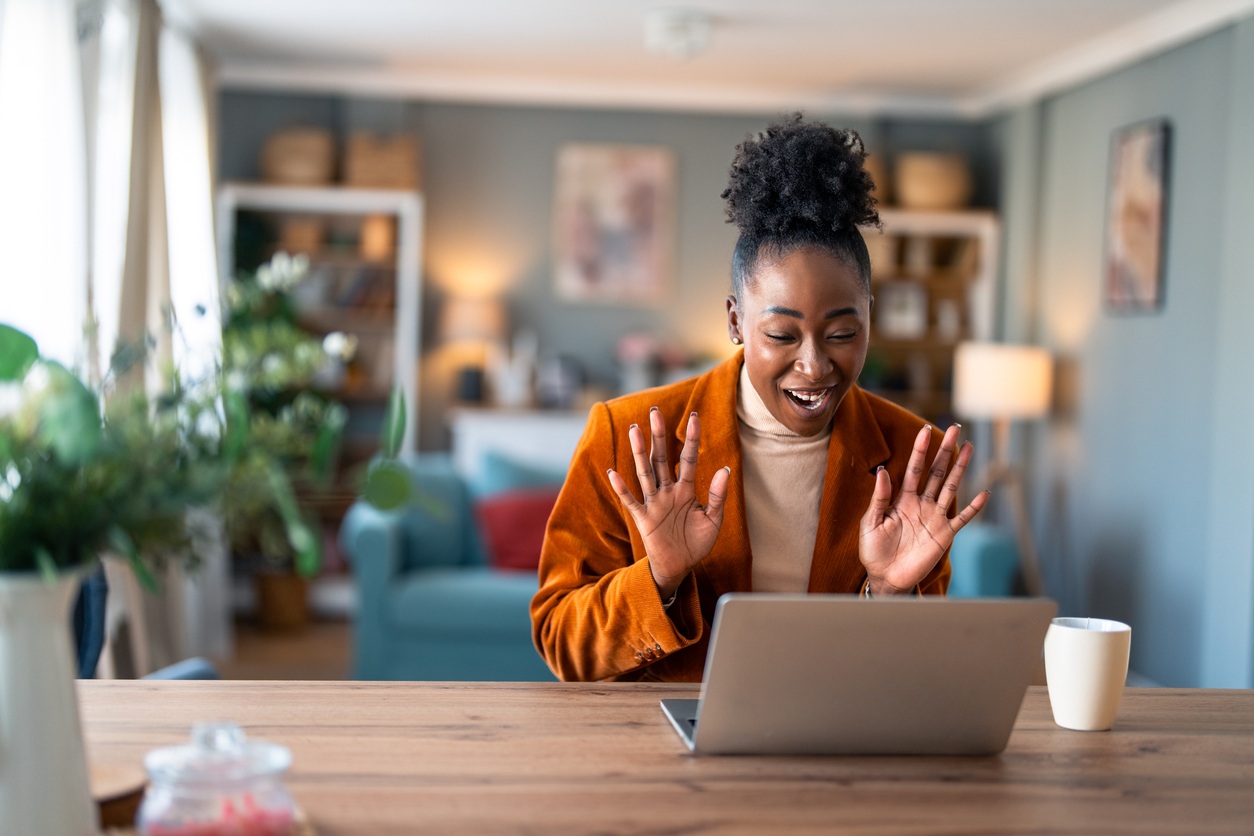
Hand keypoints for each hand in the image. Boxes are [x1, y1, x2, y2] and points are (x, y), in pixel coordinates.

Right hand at [607, 408, 730, 599]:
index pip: (688, 459)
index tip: (694, 416)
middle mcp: (668, 492)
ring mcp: (654, 503)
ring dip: (639, 452)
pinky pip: (631, 501)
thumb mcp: (713, 520)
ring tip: (634, 429)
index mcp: (686, 490)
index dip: (692, 439)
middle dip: (659, 435)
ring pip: (645, 472)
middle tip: (655, 411)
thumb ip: (718, 495)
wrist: (680, 567)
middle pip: (662, 458)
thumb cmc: (696, 543)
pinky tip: (614, 473)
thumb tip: (725, 468)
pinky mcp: (644, 519)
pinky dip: (622, 488)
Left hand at [858, 424, 988, 594]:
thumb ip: (879, 498)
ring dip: (960, 469)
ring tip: (969, 448)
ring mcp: (935, 518)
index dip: (920, 450)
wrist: (885, 578)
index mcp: (903, 499)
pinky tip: (983, 494)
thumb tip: (882, 470)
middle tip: (955, 429)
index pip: (914, 469)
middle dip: (945, 451)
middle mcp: (922, 504)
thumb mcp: (871, 523)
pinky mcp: (944, 535)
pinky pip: (962, 519)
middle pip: (936, 472)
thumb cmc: (874, 551)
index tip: (926, 430)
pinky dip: (973, 508)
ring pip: (950, 488)